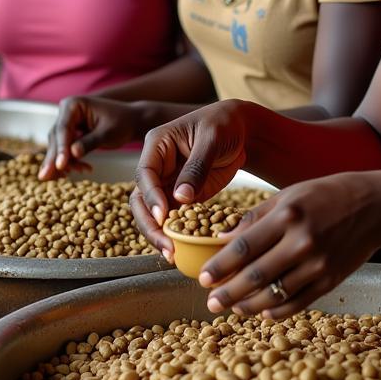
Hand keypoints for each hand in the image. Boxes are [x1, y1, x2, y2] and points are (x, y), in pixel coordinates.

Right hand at [40, 96, 146, 179]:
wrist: (132, 122)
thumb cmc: (123, 123)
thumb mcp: (107, 133)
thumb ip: (90, 142)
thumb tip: (72, 153)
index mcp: (73, 105)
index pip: (63, 129)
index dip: (61, 149)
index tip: (60, 165)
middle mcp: (66, 112)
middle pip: (57, 138)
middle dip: (55, 159)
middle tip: (47, 177)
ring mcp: (67, 123)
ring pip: (58, 146)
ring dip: (65, 162)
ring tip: (76, 173)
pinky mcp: (70, 134)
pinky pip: (65, 150)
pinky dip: (72, 161)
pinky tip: (83, 169)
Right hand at [130, 100, 249, 260]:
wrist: (239, 130)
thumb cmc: (223, 125)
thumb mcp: (211, 139)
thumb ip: (196, 167)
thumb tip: (180, 198)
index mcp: (156, 144)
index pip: (145, 174)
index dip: (151, 197)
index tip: (162, 216)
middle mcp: (156, 166)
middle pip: (142, 199)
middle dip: (150, 224)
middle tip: (166, 245)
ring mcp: (167, 183)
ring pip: (153, 214)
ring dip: (159, 234)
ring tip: (172, 254)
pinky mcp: (181, 197)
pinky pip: (173, 219)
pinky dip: (176, 234)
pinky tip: (181, 250)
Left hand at [198, 171, 380, 317]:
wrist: (376, 207)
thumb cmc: (327, 195)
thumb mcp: (290, 194)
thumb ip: (256, 216)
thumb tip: (224, 238)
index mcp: (288, 214)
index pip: (244, 246)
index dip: (221, 266)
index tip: (203, 277)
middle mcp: (302, 240)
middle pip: (255, 275)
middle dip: (228, 293)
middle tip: (210, 302)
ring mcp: (318, 264)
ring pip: (275, 294)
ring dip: (248, 306)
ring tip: (232, 308)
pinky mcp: (331, 280)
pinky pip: (297, 303)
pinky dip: (276, 310)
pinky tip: (261, 311)